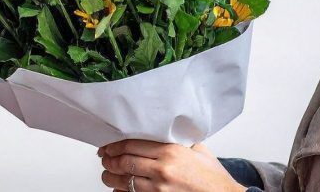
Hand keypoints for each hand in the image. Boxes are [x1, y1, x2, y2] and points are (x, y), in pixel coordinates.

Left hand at [98, 140, 245, 191]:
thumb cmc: (214, 178)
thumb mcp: (198, 151)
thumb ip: (178, 141)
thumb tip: (160, 133)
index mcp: (171, 151)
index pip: (131, 144)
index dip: (114, 146)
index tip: (108, 147)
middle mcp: (163, 169)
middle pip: (124, 162)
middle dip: (109, 161)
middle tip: (105, 159)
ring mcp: (160, 189)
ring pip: (124, 181)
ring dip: (110, 178)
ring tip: (107, 175)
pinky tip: (118, 189)